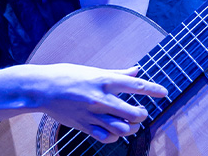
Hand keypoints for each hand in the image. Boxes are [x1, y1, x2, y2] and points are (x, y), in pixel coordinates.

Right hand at [0, 63, 167, 142]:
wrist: (43, 88)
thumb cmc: (69, 75)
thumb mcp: (95, 70)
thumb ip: (118, 73)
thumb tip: (136, 70)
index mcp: (104, 79)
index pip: (136, 86)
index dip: (153, 90)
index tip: (165, 92)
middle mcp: (100, 98)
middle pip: (132, 112)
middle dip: (142, 115)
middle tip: (142, 113)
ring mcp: (92, 113)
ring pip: (121, 128)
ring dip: (131, 127)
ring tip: (132, 123)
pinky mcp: (84, 125)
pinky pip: (105, 137)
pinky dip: (115, 136)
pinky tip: (116, 131)